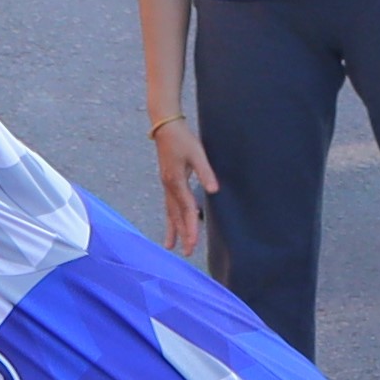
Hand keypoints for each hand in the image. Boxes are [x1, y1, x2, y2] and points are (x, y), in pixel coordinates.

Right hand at [149, 110, 219, 260]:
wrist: (165, 127)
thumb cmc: (182, 139)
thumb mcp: (197, 153)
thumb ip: (205, 171)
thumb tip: (213, 190)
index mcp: (176, 181)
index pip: (186, 209)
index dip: (190, 227)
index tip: (194, 243)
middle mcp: (169, 186)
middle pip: (176, 215)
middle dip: (182, 234)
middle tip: (187, 252)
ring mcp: (166, 185)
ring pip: (169, 212)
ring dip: (172, 229)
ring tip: (170, 246)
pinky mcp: (167, 182)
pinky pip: (168, 204)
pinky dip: (170, 217)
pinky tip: (172, 223)